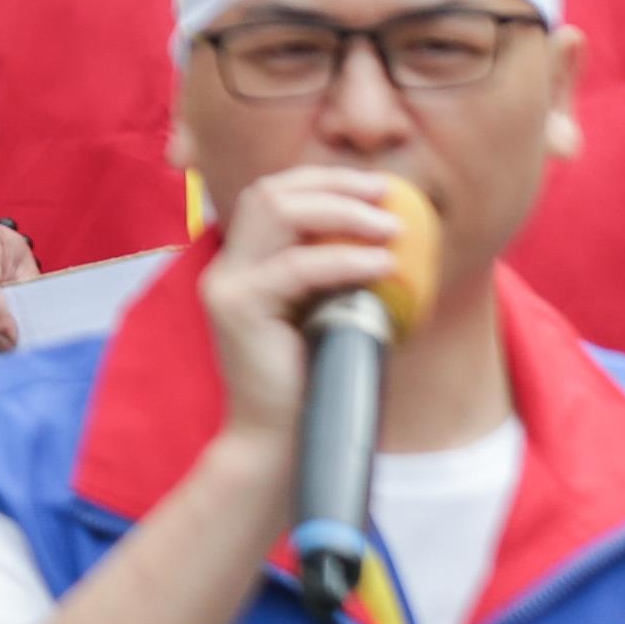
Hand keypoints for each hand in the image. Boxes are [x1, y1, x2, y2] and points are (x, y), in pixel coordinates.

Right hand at [196, 165, 409, 451]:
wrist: (280, 442)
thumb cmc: (315, 381)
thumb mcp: (330, 313)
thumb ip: (341, 273)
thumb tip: (397, 235)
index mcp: (245, 263)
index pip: (274, 194)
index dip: (326, 180)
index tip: (380, 188)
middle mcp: (228, 266)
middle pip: (270, 191)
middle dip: (335, 185)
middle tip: (390, 196)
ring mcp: (227, 284)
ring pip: (276, 211)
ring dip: (341, 210)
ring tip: (392, 227)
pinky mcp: (238, 308)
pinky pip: (296, 266)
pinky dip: (345, 259)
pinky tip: (382, 264)